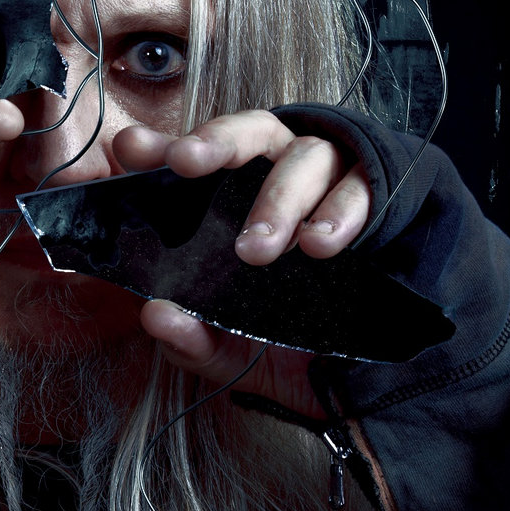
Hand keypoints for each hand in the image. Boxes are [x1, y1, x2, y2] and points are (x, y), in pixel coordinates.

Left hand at [113, 109, 371, 420]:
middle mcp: (277, 175)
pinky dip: (341, 212)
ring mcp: (330, 182)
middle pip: (249, 132)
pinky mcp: (379, 201)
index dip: (159, 147)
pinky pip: (363, 189)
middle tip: (187, 164)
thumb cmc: (285, 346)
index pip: (192, 157)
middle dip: (216, 141)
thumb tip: (156, 317)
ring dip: (279, 198)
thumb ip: (191, 340)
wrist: (365, 378)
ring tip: (257, 249)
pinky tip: (319, 245)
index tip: (130, 149)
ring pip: (306, 157)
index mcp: (231, 200)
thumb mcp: (232, 353)